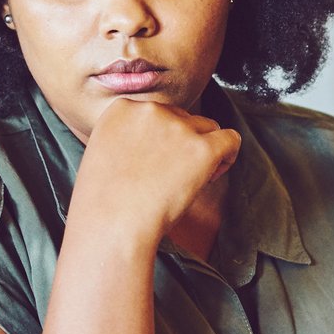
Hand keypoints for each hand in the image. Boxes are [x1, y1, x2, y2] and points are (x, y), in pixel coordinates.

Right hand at [69, 98, 240, 245]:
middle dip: (183, 144)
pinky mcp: (202, 148)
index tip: (158, 162)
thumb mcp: (103, 153)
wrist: (112, 225)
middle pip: (183, 119)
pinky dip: (228, 155)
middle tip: (173, 176)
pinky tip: (215, 172)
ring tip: (191, 179)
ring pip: (208, 128)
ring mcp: (178, 127)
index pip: (158, 114)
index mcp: (124, 109)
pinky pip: (231, 139)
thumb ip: (127, 138)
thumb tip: (155, 145)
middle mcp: (151, 110)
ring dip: (204, 150)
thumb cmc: (104, 203)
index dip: (163, 139)